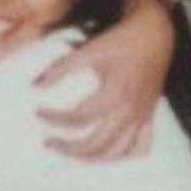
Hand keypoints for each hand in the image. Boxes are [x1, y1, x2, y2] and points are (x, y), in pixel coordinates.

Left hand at [34, 0, 172, 159]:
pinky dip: (125, 155)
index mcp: (114, 96)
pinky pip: (141, 147)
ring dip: (93, 158)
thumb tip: (36, 85)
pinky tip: (109, 152)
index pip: (77, 118)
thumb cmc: (122, 39)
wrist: (155, 32)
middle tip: (49, 142)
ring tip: (73, 152)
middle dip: (69, 148)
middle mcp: (130, 113)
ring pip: (118, 153)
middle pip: (96, 145)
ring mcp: (142, 117)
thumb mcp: (89, 50)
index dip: (54, 118)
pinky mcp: (150, 116)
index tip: (39, 112)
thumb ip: (61, 68)